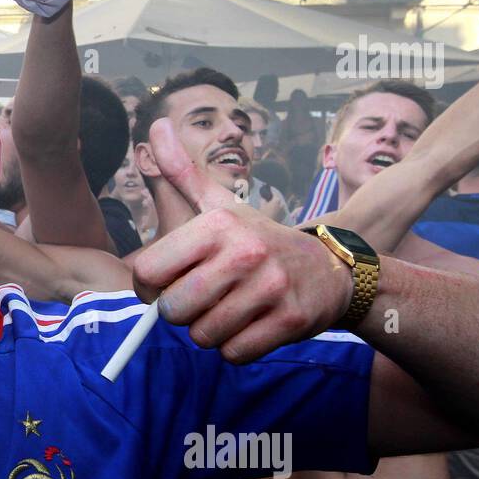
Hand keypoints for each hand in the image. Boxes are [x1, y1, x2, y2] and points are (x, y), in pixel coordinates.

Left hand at [132, 119, 352, 362]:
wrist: (331, 269)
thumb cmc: (258, 239)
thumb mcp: (221, 203)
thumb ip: (182, 172)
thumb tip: (155, 124)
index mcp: (217, 225)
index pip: (146, 272)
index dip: (149, 288)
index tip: (164, 285)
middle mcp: (244, 252)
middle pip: (173, 310)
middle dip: (181, 313)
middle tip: (201, 300)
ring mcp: (270, 288)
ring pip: (203, 336)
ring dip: (209, 332)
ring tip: (229, 310)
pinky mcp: (290, 321)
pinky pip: (234, 353)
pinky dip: (236, 348)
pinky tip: (251, 325)